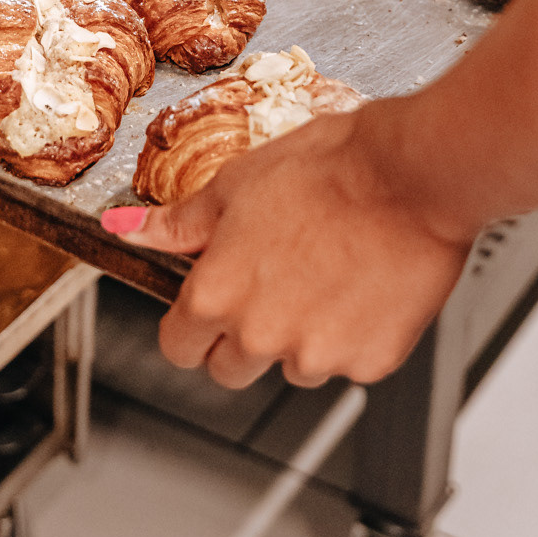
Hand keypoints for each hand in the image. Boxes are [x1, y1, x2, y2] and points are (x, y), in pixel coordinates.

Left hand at [102, 106, 473, 390]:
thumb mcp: (237, 183)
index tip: (208, 304)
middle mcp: (261, 336)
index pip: (178, 347)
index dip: (190, 324)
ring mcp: (319, 355)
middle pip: (231, 369)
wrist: (412, 174)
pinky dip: (354, 334)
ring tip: (328, 271)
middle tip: (276, 281)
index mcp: (217, 295)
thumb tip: (125, 231)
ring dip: (302, 334)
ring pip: (294, 365)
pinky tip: (363, 283)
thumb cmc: (330, 167)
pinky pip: (350, 362)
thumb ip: (178, 224)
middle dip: (243, 336)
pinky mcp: (371, 362)